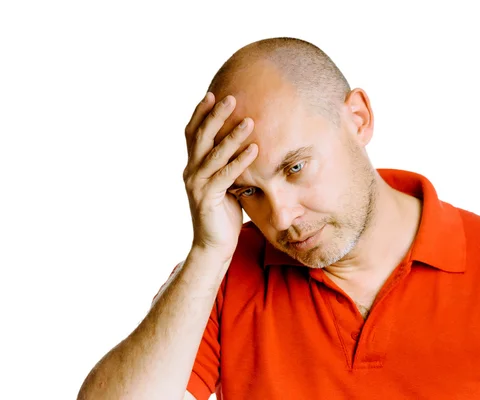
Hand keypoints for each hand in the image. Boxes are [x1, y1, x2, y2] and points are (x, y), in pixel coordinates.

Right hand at [182, 92, 256, 255]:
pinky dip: (240, 161)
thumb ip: (226, 165)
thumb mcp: (224, 183)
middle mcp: (190, 172)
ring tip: (250, 121)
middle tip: (231, 97)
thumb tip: (245, 143)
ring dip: (232, 136)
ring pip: (213, 154)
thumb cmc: (223, 213)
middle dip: (215, 116)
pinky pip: (226, 175)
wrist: (214, 245)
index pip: (192, 134)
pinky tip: (255, 149)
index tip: (212, 94)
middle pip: (200, 137)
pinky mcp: (208, 199)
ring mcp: (197, 185)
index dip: (200, 113)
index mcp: (192, 166)